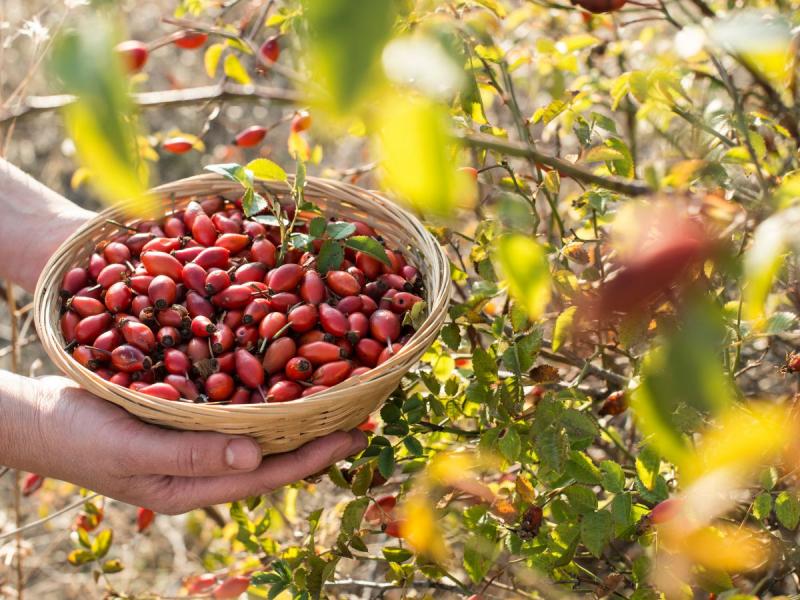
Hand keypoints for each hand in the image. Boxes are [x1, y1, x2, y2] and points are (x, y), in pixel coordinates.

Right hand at [3, 374, 366, 513]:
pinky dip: (263, 394)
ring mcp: (194, 442)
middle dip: (316, 436)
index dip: (314, 456)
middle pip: (271, 455)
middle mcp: (202, 466)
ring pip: (257, 431)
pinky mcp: (184, 418)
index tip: (356, 435)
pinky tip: (282, 375)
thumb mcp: (133, 449)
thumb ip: (193, 455)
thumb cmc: (78, 437)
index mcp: (195, 485)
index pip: (268, 475)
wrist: (36, 416)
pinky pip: (234, 408)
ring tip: (335, 395)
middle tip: (361, 413)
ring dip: (296, 414)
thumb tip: (257, 457)